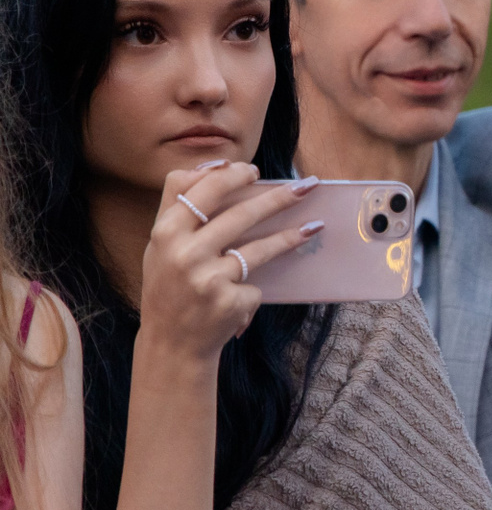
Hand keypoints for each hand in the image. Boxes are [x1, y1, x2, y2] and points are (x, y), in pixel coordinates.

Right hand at [138, 163, 324, 362]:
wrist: (170, 343)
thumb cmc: (169, 286)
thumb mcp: (160, 245)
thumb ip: (178, 206)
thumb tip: (217, 166)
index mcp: (165, 233)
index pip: (200, 189)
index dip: (229, 175)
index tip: (253, 170)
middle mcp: (184, 252)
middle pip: (239, 214)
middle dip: (277, 198)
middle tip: (305, 186)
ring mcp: (207, 278)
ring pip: (258, 248)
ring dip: (291, 236)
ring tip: (314, 227)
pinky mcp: (227, 301)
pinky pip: (255, 285)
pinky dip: (253, 289)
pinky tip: (245, 297)